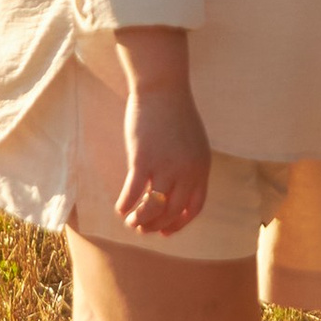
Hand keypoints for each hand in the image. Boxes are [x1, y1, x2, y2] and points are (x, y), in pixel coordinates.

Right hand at [115, 64, 212, 236]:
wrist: (163, 88)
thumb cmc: (175, 113)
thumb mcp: (192, 142)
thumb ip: (188, 165)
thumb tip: (175, 188)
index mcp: (201, 167)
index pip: (193, 207)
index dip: (178, 224)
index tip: (164, 232)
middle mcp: (187, 170)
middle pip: (172, 211)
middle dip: (156, 225)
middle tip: (141, 229)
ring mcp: (166, 166)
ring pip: (154, 207)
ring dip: (140, 220)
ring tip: (130, 221)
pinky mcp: (144, 159)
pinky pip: (133, 192)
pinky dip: (126, 205)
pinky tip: (120, 208)